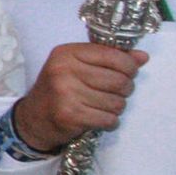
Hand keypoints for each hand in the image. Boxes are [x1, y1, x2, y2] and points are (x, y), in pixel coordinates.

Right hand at [15, 43, 147, 151]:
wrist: (33, 118)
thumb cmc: (59, 89)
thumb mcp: (78, 66)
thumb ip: (109, 58)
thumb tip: (142, 57)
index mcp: (67, 52)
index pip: (114, 56)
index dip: (129, 66)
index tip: (126, 73)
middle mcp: (64, 70)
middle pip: (119, 80)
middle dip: (124, 90)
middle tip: (114, 93)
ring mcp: (66, 93)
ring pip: (117, 102)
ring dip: (116, 108)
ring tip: (103, 107)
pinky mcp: (70, 115)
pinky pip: (108, 119)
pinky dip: (110, 122)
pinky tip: (99, 119)